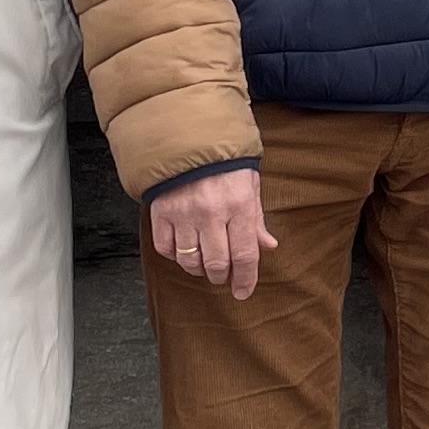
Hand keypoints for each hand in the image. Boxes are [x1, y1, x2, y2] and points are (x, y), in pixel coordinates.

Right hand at [148, 167, 280, 298]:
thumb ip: (256, 219)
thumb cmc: (224, 162)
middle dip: (222, 276)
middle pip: (217, 263)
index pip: (244, 255)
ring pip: (190, 261)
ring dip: (199, 269)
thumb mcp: (249, 185)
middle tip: (224, 274)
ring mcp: (183, 213)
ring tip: (205, 263)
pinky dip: (175, 256)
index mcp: (238, 205)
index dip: (245, 279)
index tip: (243, 292)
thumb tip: (268, 246)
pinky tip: (184, 250)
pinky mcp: (160, 212)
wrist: (188, 137)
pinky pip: (166, 248)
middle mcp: (210, 212)